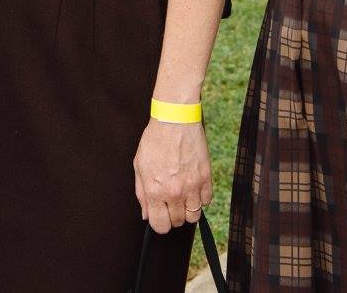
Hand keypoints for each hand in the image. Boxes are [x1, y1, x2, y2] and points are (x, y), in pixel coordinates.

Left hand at [133, 118, 210, 234]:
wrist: (175, 120)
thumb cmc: (154, 140)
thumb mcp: (139, 166)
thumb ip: (142, 193)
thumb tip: (146, 214)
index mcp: (155, 191)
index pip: (161, 226)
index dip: (160, 224)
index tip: (161, 217)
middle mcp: (174, 192)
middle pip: (178, 222)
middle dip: (174, 215)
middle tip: (171, 202)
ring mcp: (192, 186)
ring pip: (194, 216)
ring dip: (188, 209)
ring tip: (184, 196)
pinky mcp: (206, 177)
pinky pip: (207, 201)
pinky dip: (201, 198)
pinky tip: (194, 187)